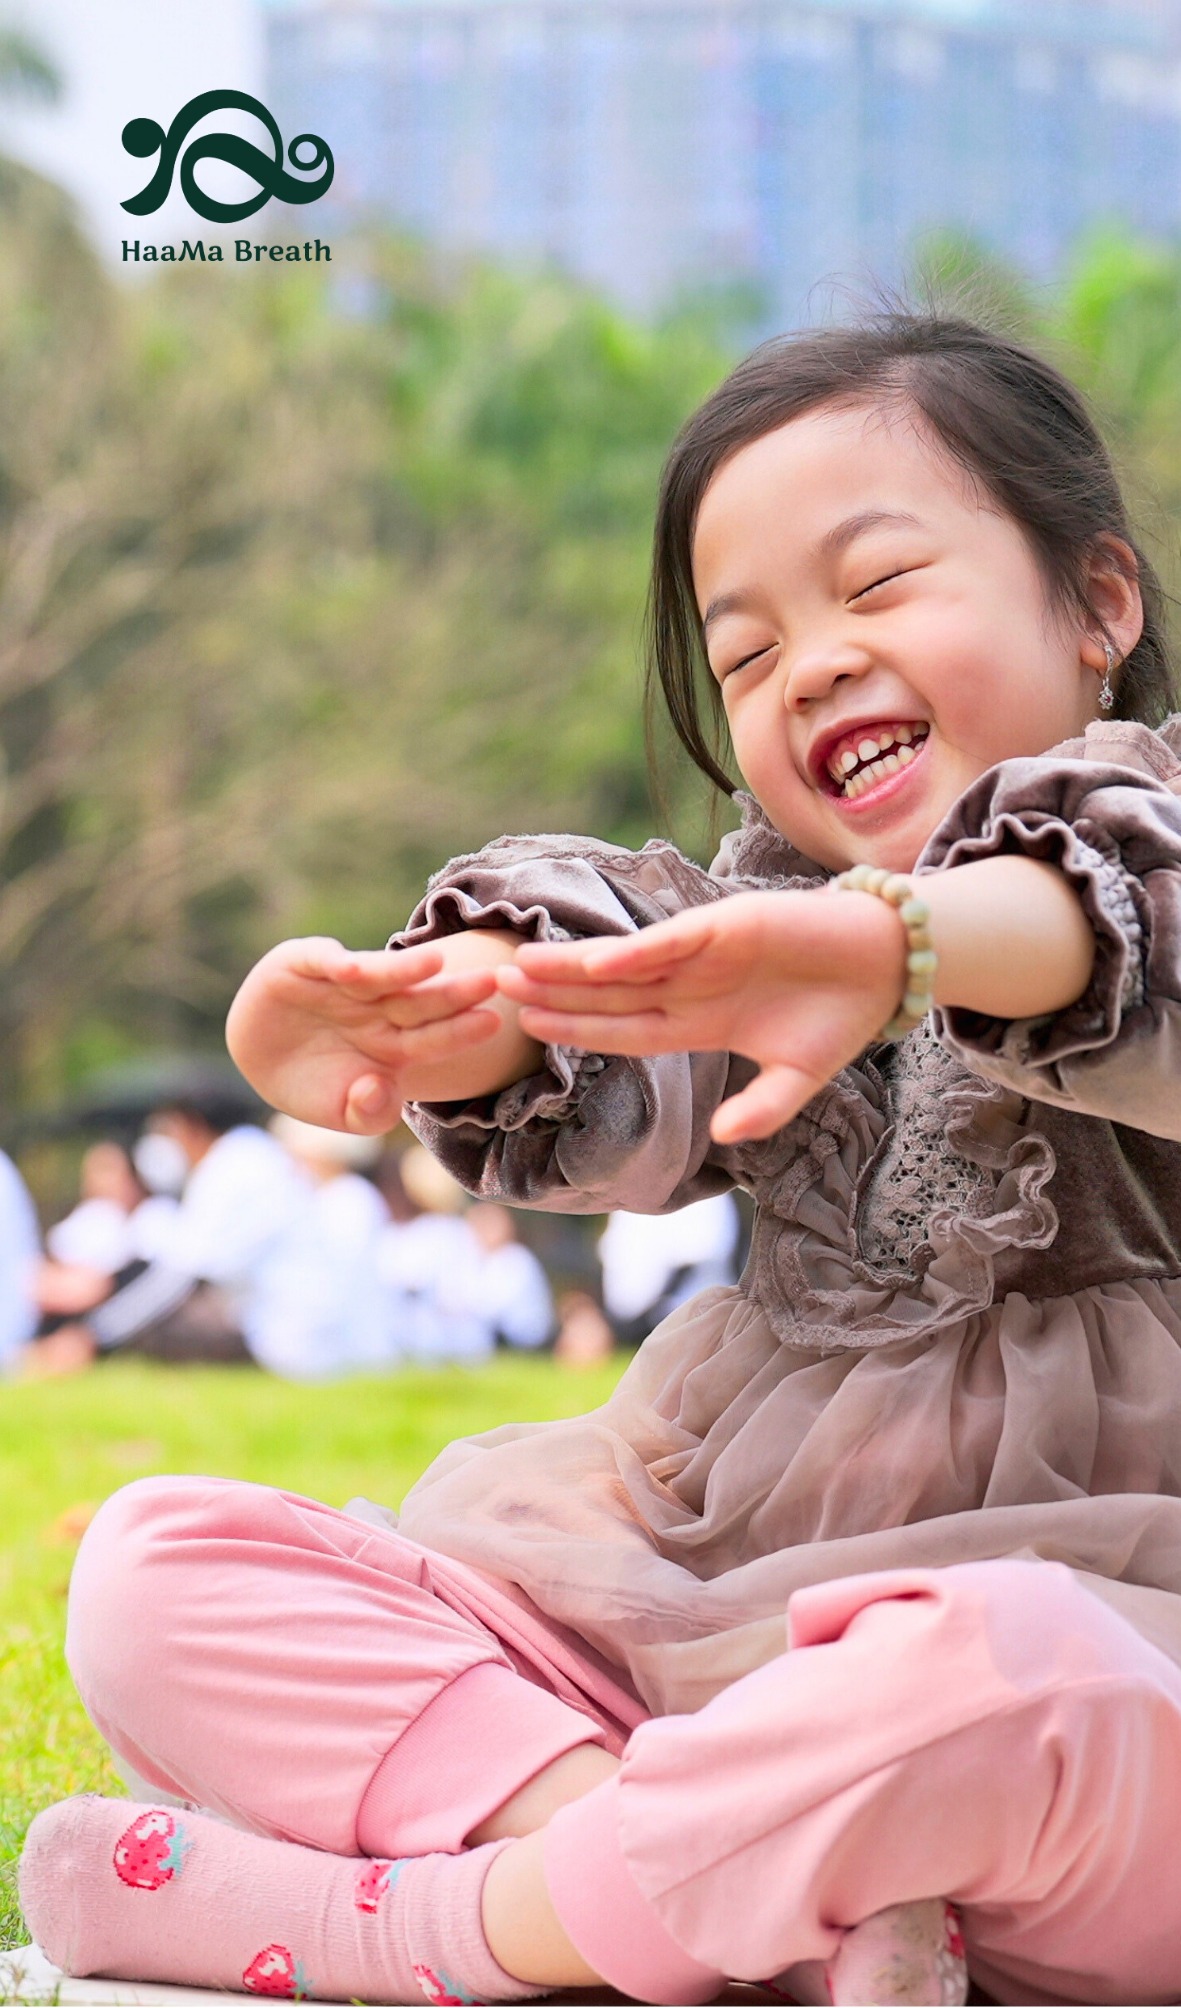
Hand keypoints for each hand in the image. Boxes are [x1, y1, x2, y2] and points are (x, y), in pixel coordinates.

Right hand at [226, 936, 504, 1132]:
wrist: (258, 1056)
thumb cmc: (313, 1085)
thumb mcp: (340, 1111)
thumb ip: (368, 1113)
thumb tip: (379, 1090)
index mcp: (394, 1043)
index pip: (434, 1037)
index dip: (461, 1030)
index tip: (494, 1022)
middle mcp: (376, 1008)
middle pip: (419, 1001)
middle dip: (454, 992)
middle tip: (494, 980)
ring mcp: (342, 983)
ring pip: (379, 975)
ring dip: (404, 969)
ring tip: (433, 962)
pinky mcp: (304, 963)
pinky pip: (323, 961)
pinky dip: (336, 964)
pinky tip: (352, 970)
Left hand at [496, 889, 905, 1142]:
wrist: (887, 964)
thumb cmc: (841, 1017)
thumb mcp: (799, 1078)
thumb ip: (761, 1110)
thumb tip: (722, 1138)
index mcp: (698, 1022)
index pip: (622, 1029)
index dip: (575, 1031)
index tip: (528, 1030)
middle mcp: (691, 984)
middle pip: (608, 995)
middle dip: (554, 994)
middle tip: (495, 988)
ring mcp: (707, 953)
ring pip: (626, 964)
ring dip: (574, 968)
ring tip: (522, 966)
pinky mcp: (729, 925)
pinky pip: (672, 942)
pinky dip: (635, 953)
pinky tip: (594, 963)